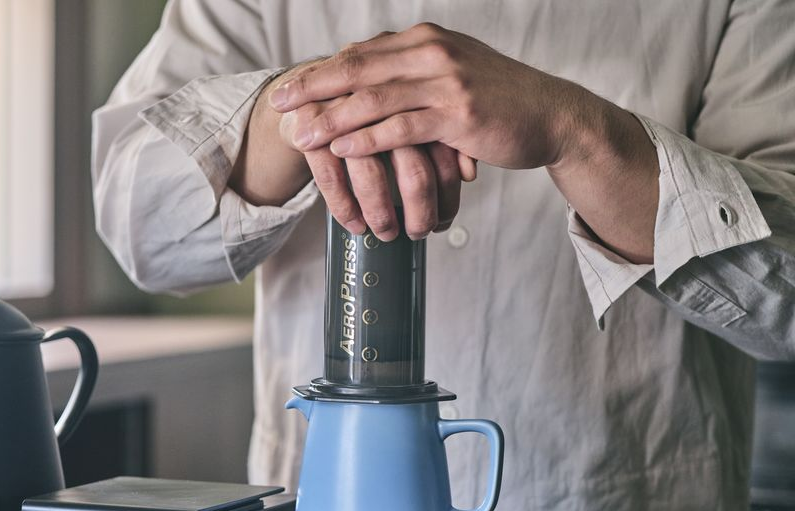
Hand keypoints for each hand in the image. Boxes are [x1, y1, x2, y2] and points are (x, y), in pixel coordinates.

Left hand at [267, 23, 659, 264]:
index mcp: (425, 41)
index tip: (288, 90)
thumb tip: (367, 84)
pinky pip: (402, 126)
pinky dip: (368, 138)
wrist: (551, 117)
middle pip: (357, 69)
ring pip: (374, 98)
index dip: (320, 72)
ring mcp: (445, 82)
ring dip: (331, 117)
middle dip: (313, 88)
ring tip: (299, 134)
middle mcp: (432, 53)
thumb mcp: (451, 77)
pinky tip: (341, 149)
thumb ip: (411, 76)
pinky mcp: (458, 114)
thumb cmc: (497, 104)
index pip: (361, 54)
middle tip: (278, 104)